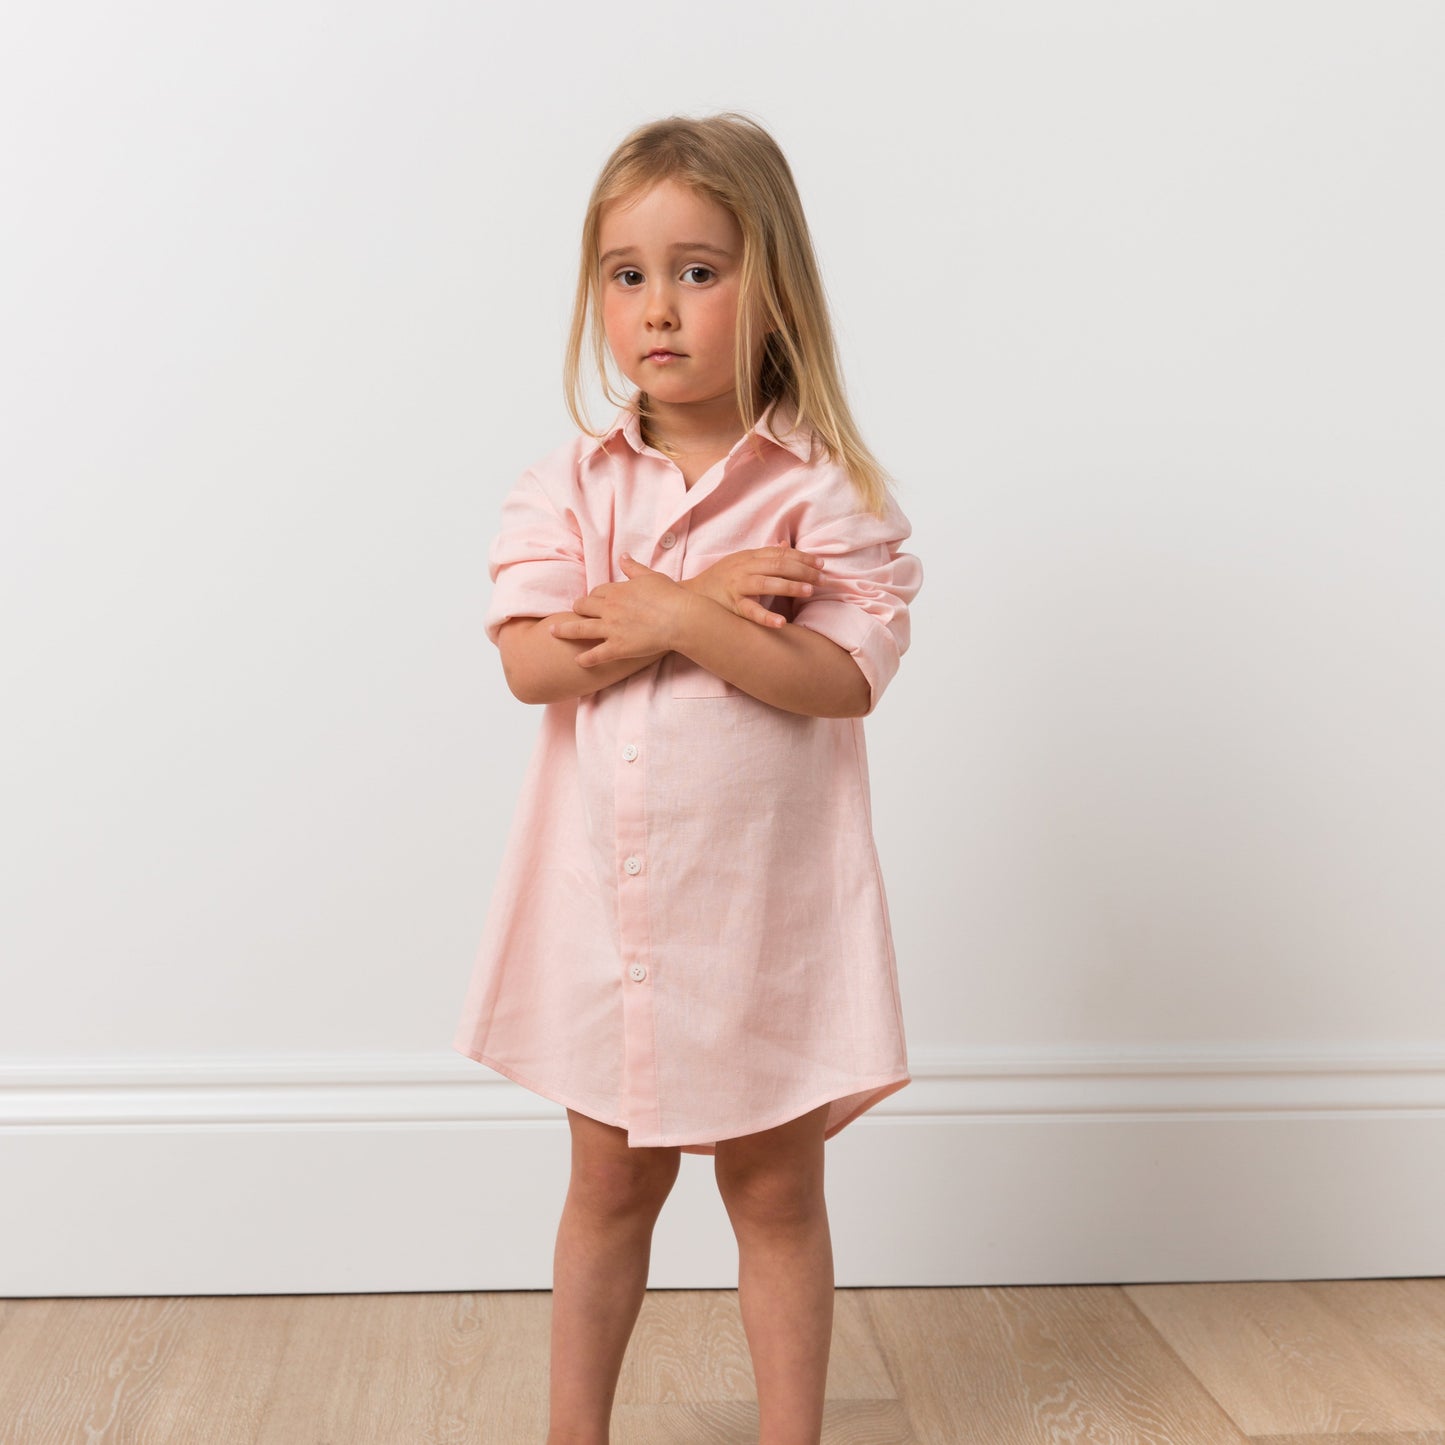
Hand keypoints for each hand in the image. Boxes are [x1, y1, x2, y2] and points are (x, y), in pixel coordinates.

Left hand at [550, 554, 695, 666]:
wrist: (680, 618)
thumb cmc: (670, 595)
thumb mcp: (650, 576)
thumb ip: (633, 567)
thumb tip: (623, 556)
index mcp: (617, 591)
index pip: (597, 592)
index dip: (593, 596)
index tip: (593, 599)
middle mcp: (609, 609)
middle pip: (584, 607)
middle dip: (577, 609)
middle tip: (572, 612)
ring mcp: (611, 629)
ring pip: (581, 629)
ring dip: (565, 630)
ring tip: (553, 632)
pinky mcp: (618, 648)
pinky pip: (596, 654)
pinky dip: (586, 658)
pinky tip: (578, 661)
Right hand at [681, 546, 825, 627]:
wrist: (689, 597)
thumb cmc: (719, 581)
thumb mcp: (741, 562)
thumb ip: (764, 555)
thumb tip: (786, 545)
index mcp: (748, 558)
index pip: (779, 554)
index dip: (802, 557)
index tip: (820, 564)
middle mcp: (743, 569)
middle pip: (777, 565)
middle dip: (802, 570)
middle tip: (822, 579)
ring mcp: (736, 586)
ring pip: (766, 583)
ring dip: (789, 586)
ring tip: (809, 591)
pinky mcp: (731, 605)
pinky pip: (750, 611)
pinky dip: (766, 617)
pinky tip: (781, 622)